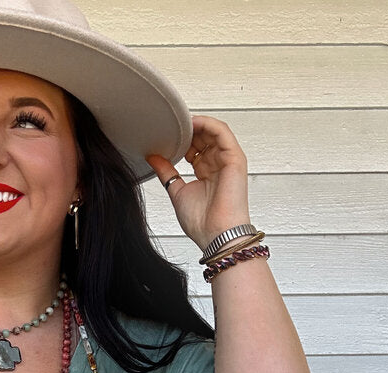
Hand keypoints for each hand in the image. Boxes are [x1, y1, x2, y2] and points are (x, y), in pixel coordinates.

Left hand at [147, 115, 250, 250]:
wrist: (215, 235)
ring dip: (197, 124)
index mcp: (207, 173)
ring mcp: (228, 161)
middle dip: (188, 129)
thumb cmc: (202, 223)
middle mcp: (219, 165)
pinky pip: (222, 132)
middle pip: (205, 137)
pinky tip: (193, 123)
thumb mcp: (176, 191)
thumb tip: (152, 157)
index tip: (165, 135)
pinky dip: (208, 124)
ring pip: (214, 131)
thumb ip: (166, 172)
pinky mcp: (235, 159)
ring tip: (180, 122)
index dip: (182, 139)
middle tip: (170, 126)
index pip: (196, 147)